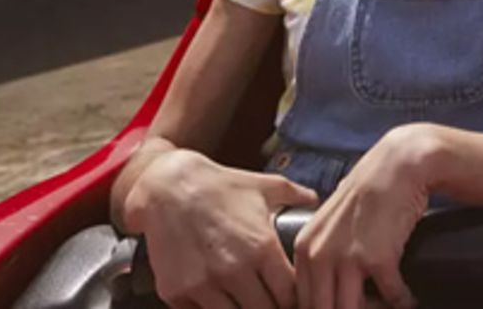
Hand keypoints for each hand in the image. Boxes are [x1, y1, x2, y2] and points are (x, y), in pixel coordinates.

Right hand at [126, 149, 316, 308]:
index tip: (293, 299)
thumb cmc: (220, 186)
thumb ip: (295, 194)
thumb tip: (315, 199)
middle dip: (271, 308)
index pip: (288, 295)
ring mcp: (203, 284)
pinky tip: (220, 301)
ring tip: (246, 301)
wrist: (168, 186)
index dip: (294, 301)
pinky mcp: (176, 292)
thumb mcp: (264, 186)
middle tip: (270, 300)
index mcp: (262, 247)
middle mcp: (234, 270)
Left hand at [294, 125, 438, 308]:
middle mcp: (320, 256)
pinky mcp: (378, 259)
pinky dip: (403, 301)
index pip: (303, 301)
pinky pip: (391, 296)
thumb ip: (323, 252)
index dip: (325, 308)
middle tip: (370, 306)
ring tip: (388, 306)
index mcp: (305, 249)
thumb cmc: (370, 191)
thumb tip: (327, 288)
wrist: (400, 165)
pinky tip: (409, 299)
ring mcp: (348, 259)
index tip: (346, 304)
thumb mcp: (332, 222)